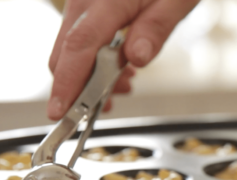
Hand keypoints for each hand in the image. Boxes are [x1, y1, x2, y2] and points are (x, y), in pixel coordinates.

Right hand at [47, 0, 198, 119]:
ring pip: (72, 49)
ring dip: (90, 76)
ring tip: (124, 84)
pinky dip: (94, 61)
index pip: (81, 46)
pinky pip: (82, 39)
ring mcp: (84, 3)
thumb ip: (155, 30)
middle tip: (106, 105)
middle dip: (80, 87)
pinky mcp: (88, 8)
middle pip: (66, 52)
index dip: (68, 82)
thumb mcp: (176, 1)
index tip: (61, 111)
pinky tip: (120, 68)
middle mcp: (87, 0)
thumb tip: (136, 58)